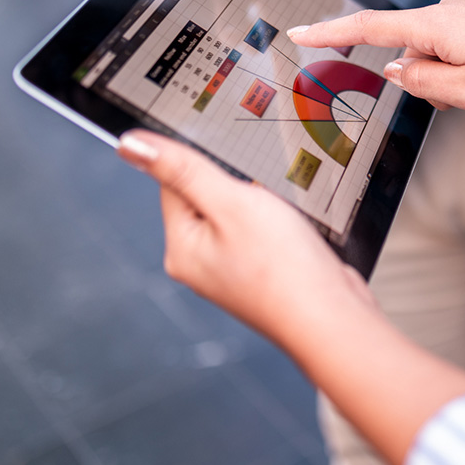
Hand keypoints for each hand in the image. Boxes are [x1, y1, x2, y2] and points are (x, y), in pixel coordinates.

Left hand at [119, 130, 464, 464]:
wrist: (333, 319)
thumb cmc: (284, 268)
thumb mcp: (231, 203)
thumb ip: (183, 169)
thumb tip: (131, 145)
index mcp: (181, 248)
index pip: (174, 182)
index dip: (209, 164)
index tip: (237, 165)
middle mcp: (200, 263)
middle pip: (209, 196)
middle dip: (241, 185)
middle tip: (266, 196)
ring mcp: (232, 272)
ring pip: (241, 213)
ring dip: (264, 204)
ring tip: (283, 220)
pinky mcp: (262, 274)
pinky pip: (264, 233)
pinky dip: (281, 225)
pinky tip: (295, 235)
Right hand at [289, 0, 464, 113]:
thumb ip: (422, 85)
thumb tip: (397, 69)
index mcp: (437, 23)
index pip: (370, 28)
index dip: (331, 33)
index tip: (297, 32)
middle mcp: (451, 4)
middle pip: (415, 49)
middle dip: (431, 78)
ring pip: (445, 48)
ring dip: (459, 72)